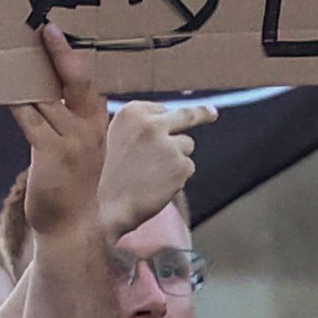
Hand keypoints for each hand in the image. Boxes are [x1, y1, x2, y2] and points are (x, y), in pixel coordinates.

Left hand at [3, 25, 114, 240]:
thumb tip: (41, 92)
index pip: (86, 81)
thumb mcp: (82, 148)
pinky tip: (4, 90)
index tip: (54, 30)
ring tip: (9, 57)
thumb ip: (70, 120)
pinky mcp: (50, 153)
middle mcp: (89, 127)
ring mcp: (72, 140)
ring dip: (26, 76)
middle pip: (74, 80)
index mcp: (98, 122)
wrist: (72, 227)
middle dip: (59, 53)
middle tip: (44, 29)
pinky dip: (16, 102)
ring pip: (45, 96)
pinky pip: (29, 118)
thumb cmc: (72, 185)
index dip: (70, 55)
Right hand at [94, 97, 211, 241]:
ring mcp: (167, 144)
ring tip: (151, 175)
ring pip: (186, 145)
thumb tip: (172, 118)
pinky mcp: (181, 165)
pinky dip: (177, 178)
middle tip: (213, 113)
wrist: (105, 208)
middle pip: (187, 115)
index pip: (160, 109)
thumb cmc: (109, 176)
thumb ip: (142, 126)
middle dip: (202, 113)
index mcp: (131, 113)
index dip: (159, 124)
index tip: (168, 120)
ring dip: (176, 159)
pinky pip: (188, 167)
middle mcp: (151, 123)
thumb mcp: (117, 139)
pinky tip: (158, 186)